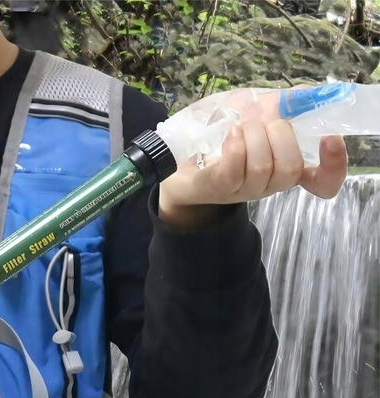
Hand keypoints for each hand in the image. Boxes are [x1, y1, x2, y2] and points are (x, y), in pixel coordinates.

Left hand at [158, 121, 347, 228]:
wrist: (181, 156)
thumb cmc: (223, 135)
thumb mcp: (257, 112)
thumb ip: (286, 102)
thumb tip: (311, 91)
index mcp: (285, 166)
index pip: (323, 181)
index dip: (334, 165)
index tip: (329, 138)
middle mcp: (269, 183)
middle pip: (291, 165)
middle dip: (279, 133)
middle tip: (260, 123)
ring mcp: (245, 188)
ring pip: (266, 165)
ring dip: (254, 135)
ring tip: (240, 127)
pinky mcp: (220, 186)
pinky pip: (238, 167)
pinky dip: (237, 143)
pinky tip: (230, 134)